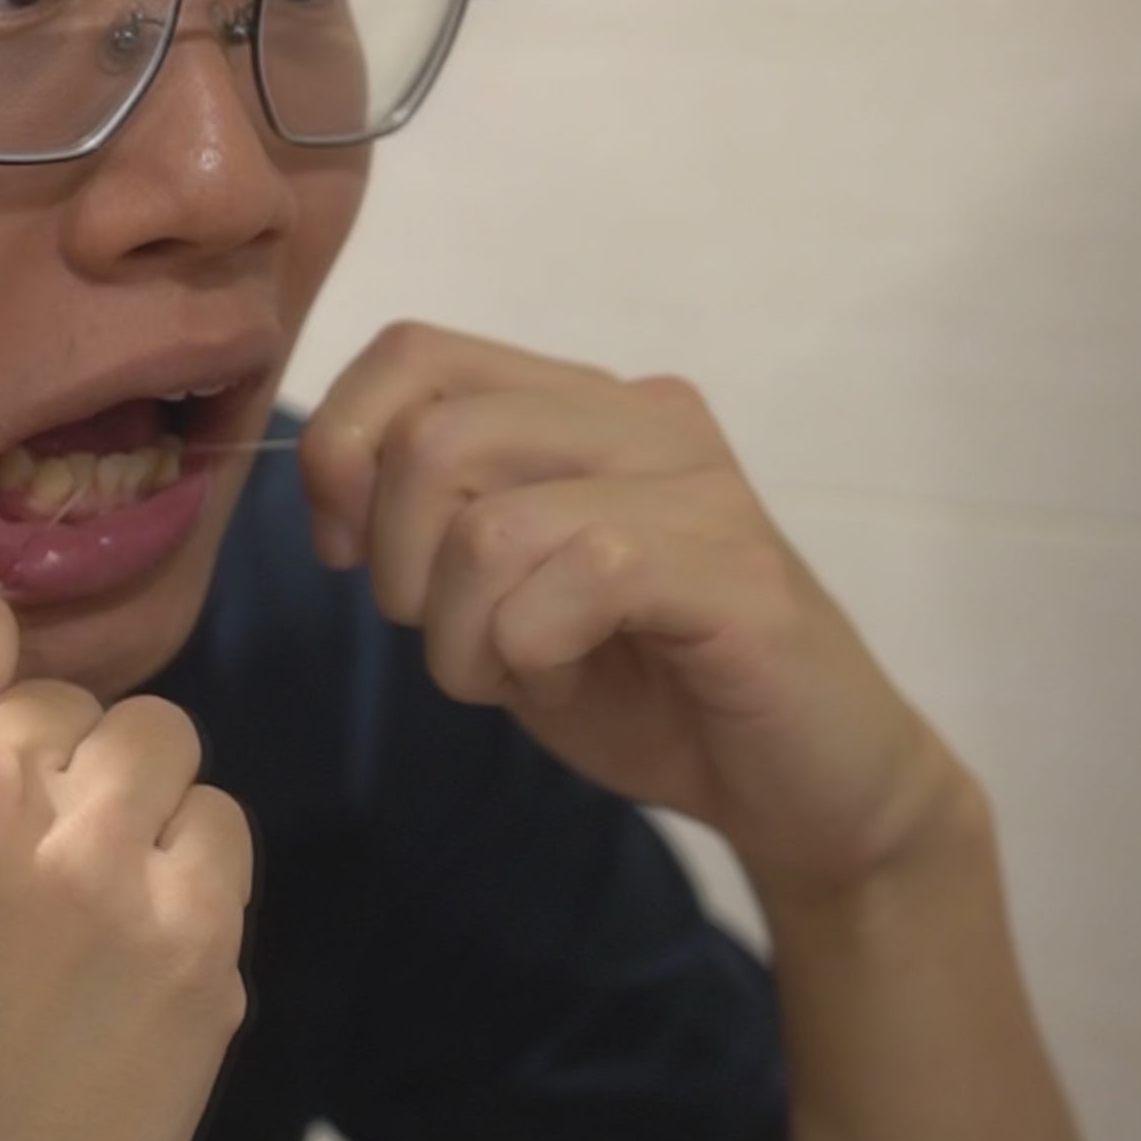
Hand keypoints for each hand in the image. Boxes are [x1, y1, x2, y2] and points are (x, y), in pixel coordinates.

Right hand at [0, 590, 253, 1140]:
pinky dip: (187, 875)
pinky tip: (130, 953)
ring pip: (157, 740)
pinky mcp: (191, 942)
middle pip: (61, 700)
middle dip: (40, 775)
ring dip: (125, 807)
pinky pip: (219, 826)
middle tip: (2, 888)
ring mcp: (94, 870)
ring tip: (77, 908)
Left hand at [300, 322, 958, 893]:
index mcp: (582, 404)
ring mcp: (701, 486)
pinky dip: (533, 650)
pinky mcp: (739, 571)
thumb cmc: (649, 689)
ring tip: (519, 672)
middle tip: (452, 641)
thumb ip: (433, 526)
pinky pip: (580, 577)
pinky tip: (569, 679)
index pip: (417, 353)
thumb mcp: (503, 595)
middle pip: (434, 435)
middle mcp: (643, 417)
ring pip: (493, 522)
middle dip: (399, 567)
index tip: (341, 552)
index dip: (341, 447)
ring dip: (465, 636)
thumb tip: (332, 493)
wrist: (809, 787)